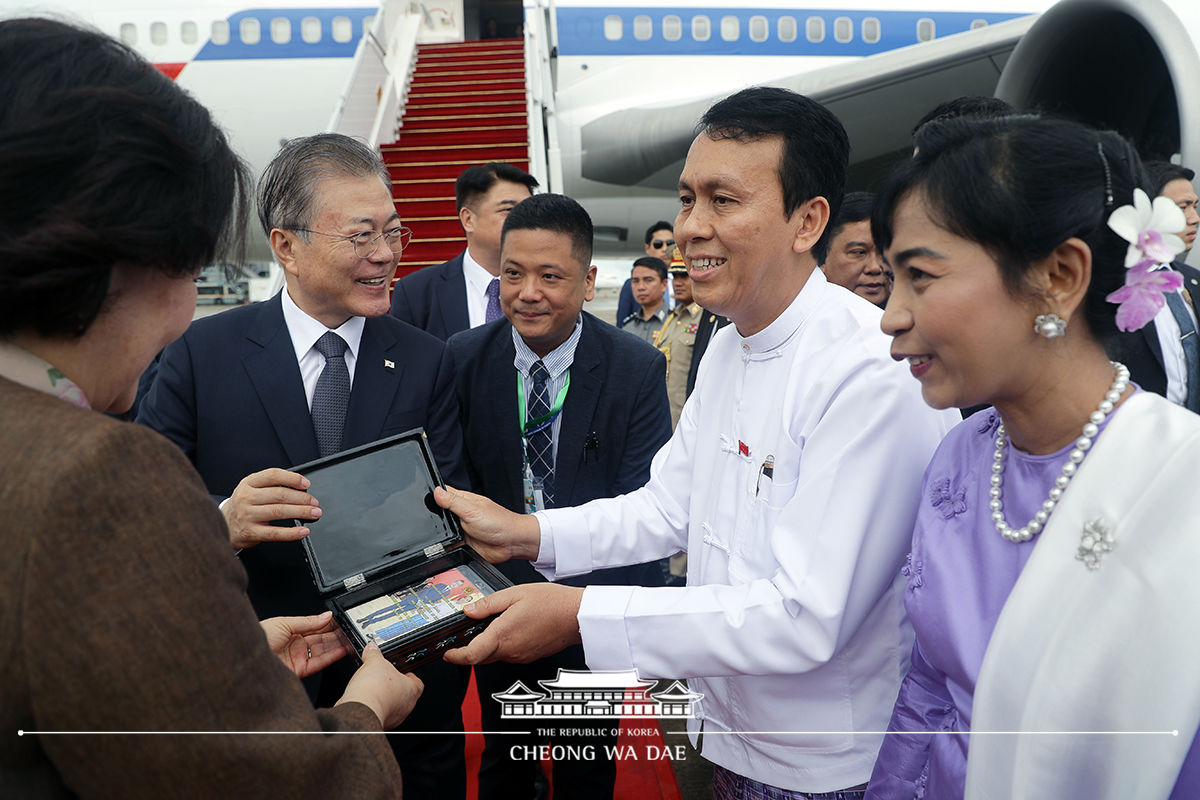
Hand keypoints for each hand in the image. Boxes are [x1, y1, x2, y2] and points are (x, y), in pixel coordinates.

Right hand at [223, 468, 320, 548]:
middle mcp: (246, 497)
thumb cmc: (244, 505)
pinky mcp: (250, 532)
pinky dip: (292, 533)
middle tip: (315, 503)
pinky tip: (303, 531)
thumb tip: (301, 489)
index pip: (273, 475)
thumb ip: (271, 486)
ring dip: (301, 512)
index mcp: (248, 483)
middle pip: (280, 494)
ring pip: (279, 512)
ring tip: (314, 513)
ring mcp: (247, 515)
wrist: (222, 524)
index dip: (292, 478)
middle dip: (302, 498)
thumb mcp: (252, 489)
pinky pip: (275, 533)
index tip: (306, 484)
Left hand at [261, 611, 348, 678]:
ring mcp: (298, 657)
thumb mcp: (284, 623)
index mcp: (290, 631)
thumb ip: (308, 621)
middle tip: (349, 629)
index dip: (329, 624)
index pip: (315, 627)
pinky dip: (332, 656)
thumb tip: (326, 615)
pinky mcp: (300, 670)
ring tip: (350, 639)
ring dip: (337, 645)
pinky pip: (319, 662)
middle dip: (336, 634)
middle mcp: (295, 645)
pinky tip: (341, 650)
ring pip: (323, 650)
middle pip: (321, 639)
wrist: (245, 657)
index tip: (341, 620)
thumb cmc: (257, 637)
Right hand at [337, 643, 423, 729]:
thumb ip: (375, 654)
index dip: (411, 677)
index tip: (405, 672)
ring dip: (383, 698)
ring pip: (391, 706)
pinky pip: (378, 713)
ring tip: (372, 689)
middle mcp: (405, 707)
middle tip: (385, 679)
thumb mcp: (375, 662)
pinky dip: (373, 707)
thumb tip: (372, 648)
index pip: (417, 683)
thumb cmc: (375, 690)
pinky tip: (364, 700)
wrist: (359, 711)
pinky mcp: (379, 723)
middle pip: (404, 695)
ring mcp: (393, 717)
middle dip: (394, 687)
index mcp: (411, 690)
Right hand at [433, 485, 540, 562]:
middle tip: (431, 520)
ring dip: (439, 533)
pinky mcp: (461, 543)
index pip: (442, 493)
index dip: (431, 495)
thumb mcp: (472, 510)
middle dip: (433, 517)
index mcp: (462, 501)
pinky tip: (446, 545)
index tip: (420, 498)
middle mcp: (460, 514)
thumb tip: (437, 491)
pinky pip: (447, 545)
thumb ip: (453, 501)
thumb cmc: (499, 522)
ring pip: (441, 530)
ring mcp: (460, 529)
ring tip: (442, 533)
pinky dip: (444, 546)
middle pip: (438, 513)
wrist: (511, 543)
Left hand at [443, 584, 583, 664]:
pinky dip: (502, 646)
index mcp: (503, 634)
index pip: (471, 655)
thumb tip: (469, 609)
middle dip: (469, 649)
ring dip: (487, 646)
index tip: (447, 653)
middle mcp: (511, 650)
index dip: (455, 656)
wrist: (576, 616)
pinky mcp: (529, 656)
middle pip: (480, 657)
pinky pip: (508, 654)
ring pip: (494, 656)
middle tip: (465, 636)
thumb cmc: (552, 603)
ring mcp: (520, 655)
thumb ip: (488, 603)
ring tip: (492, 626)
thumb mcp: (515, 593)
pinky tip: (510, 629)